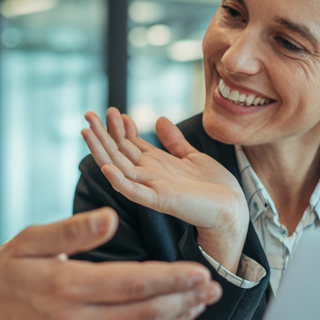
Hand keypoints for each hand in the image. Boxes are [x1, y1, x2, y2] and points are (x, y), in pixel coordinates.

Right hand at [0, 207, 220, 319]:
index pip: (133, 283)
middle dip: (185, 300)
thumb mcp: (28, 241)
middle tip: (214, 287)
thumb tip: (111, 217)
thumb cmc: (0, 277)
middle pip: (146, 313)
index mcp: (65, 288)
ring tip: (199, 304)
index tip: (200, 272)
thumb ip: (72, 230)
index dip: (172, 279)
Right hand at [82, 108, 249, 270]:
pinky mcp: (161, 201)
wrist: (232, 208)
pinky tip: (107, 168)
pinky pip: (135, 192)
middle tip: (88, 114)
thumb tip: (159, 119)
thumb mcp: (192, 156)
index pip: (129, 144)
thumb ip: (174, 141)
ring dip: (101, 151)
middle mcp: (149, 175)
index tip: (113, 111)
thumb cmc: (214, 186)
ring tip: (87, 132)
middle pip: (118, 153)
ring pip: (119, 168)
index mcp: (155, 164)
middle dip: (102, 134)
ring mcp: (152, 188)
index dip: (119, 128)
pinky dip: (120, 181)